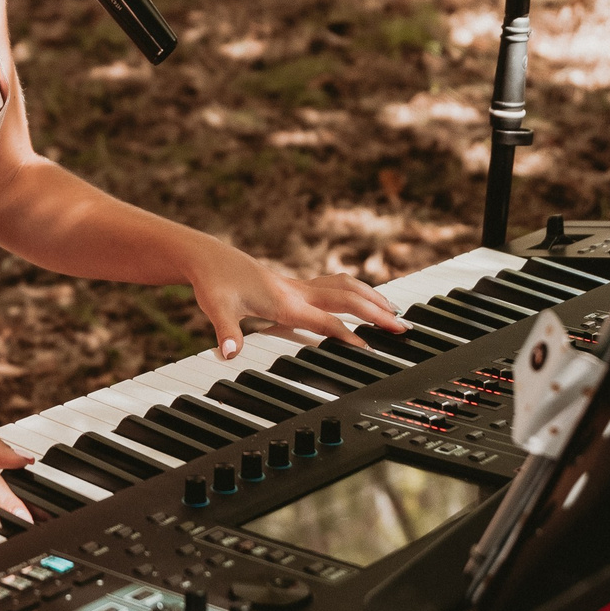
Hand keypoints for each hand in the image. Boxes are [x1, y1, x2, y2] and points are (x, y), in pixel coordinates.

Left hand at [181, 236, 406, 359]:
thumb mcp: (215, 308)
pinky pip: (334, 285)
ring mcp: (297, 285)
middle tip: (402, 328)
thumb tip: (229, 353)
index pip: (326, 321)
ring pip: (345, 288)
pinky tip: (361, 298)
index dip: (348, 336)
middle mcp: (297, 291)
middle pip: (347, 300)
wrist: (207, 257)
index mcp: (285, 301)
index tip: (372, 349)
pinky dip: (355, 291)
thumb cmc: (213, 282)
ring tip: (393, 311)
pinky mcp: (293, 284)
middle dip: (376, 313)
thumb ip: (226, 332)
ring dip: (371, 297)